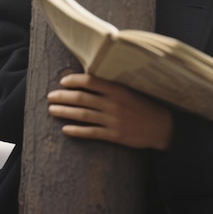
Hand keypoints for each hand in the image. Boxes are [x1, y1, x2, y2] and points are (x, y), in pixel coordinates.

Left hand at [47, 73, 172, 150]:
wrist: (163, 127)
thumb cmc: (147, 105)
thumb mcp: (133, 89)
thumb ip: (115, 85)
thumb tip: (94, 78)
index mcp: (119, 89)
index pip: (91, 81)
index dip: (75, 80)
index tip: (63, 81)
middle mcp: (114, 104)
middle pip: (82, 98)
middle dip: (63, 97)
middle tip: (50, 96)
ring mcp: (113, 120)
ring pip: (83, 115)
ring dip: (65, 112)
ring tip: (52, 110)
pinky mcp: (114, 136)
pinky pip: (91, 132)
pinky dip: (77, 131)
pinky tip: (66, 129)